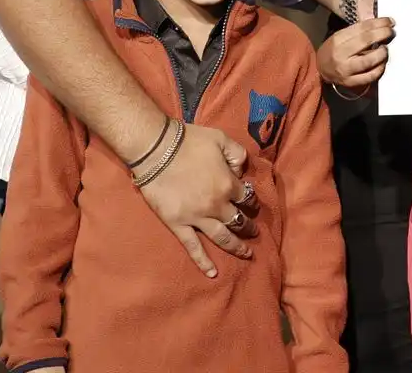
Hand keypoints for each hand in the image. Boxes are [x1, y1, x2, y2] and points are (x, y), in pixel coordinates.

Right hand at [139, 122, 257, 277]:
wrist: (157, 149)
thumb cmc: (189, 141)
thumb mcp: (221, 139)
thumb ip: (237, 153)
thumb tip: (241, 169)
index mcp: (228, 184)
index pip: (246, 197)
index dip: (251, 201)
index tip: (252, 204)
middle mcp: (217, 205)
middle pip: (238, 221)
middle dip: (249, 227)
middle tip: (255, 232)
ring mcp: (198, 218)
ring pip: (223, 238)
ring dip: (237, 246)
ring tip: (246, 253)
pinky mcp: (179, 225)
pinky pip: (193, 247)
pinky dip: (204, 262)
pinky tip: (213, 273)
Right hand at [318, 16, 395, 89]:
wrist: (321, 69)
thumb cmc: (333, 50)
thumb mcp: (340, 36)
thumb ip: (358, 31)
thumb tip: (380, 25)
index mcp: (338, 39)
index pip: (362, 28)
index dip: (378, 23)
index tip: (389, 21)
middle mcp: (340, 54)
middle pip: (366, 41)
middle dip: (382, 34)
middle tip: (391, 32)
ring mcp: (345, 70)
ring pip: (369, 60)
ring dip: (382, 53)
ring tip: (385, 49)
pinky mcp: (350, 82)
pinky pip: (370, 76)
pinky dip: (379, 69)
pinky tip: (382, 63)